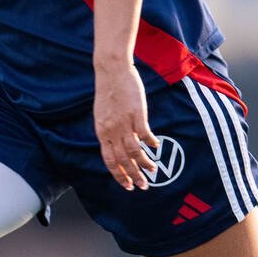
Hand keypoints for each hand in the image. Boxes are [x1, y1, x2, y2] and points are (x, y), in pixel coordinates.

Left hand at [94, 61, 158, 189]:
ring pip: (135, 151)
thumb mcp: (102, 115)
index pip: (110, 161)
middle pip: (123, 160)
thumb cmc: (108, 91)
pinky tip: (156, 146)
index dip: (119, 175)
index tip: (128, 185)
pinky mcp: (136, 114)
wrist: (111, 70)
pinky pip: (145, 134)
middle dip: (134, 176)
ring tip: (153, 171)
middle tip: (143, 186)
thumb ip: (108, 130)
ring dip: (145, 164)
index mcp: (102, 132)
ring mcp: (124, 123)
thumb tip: (116, 143)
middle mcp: (112, 131)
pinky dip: (151, 142)